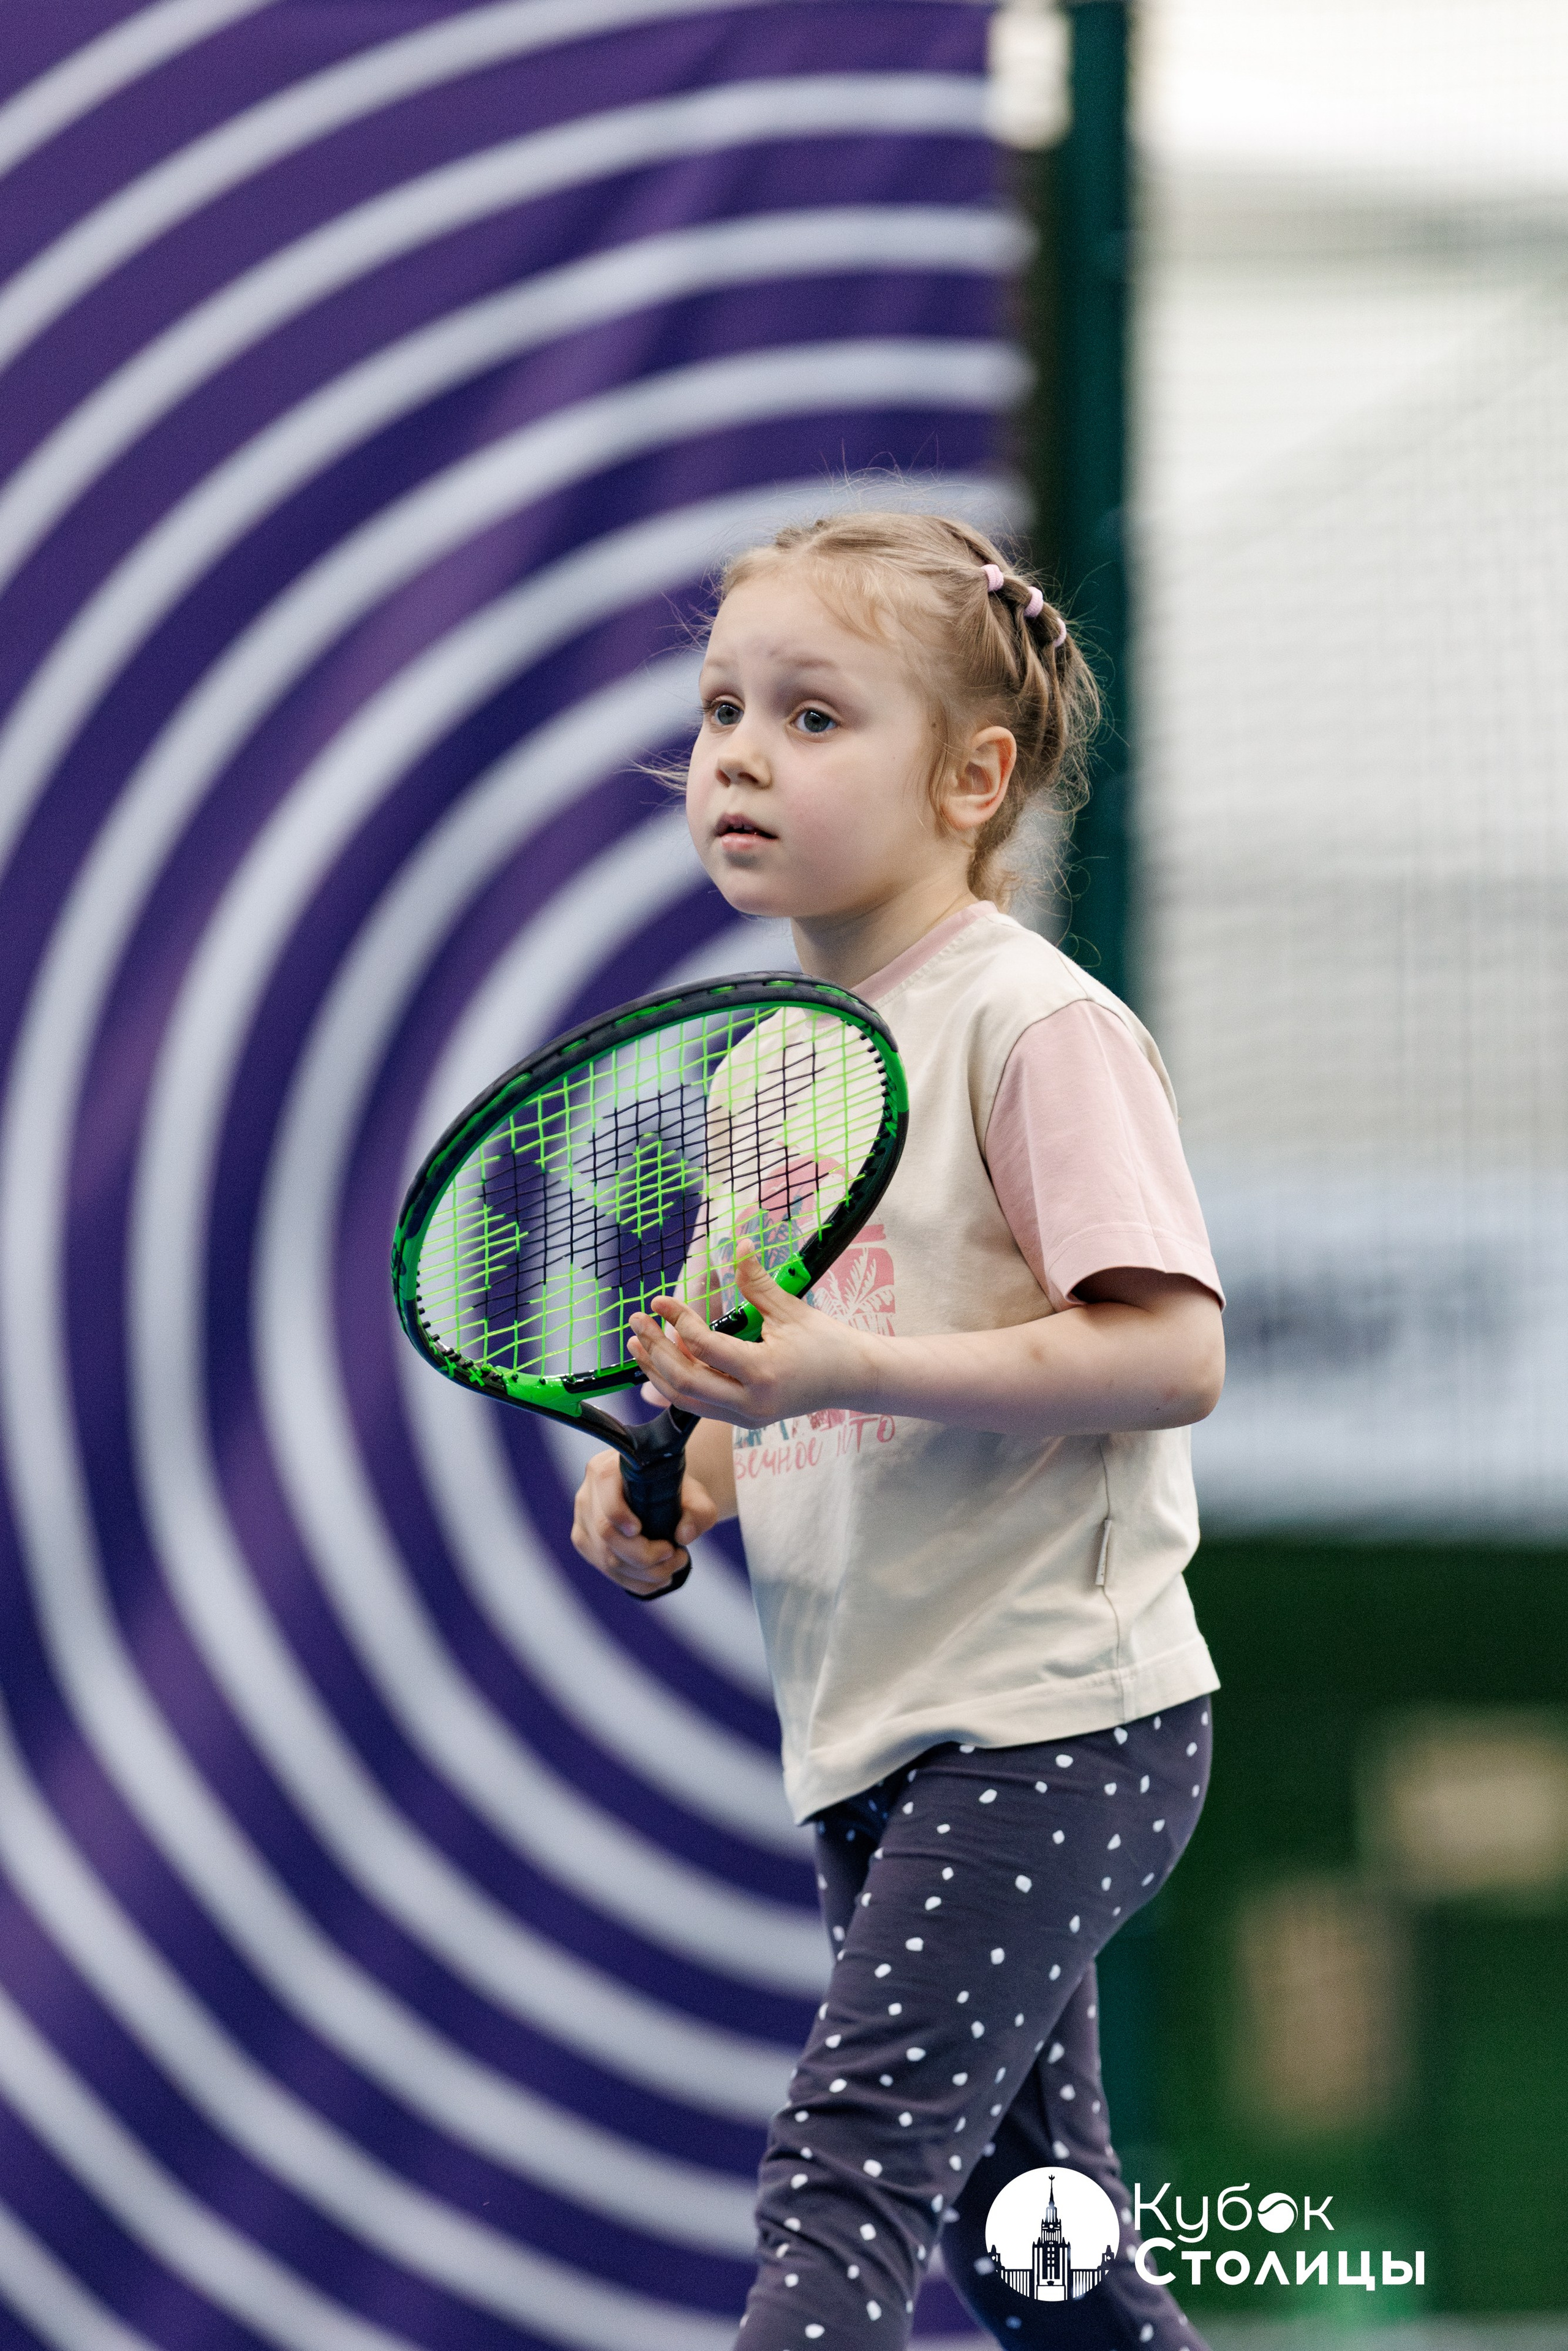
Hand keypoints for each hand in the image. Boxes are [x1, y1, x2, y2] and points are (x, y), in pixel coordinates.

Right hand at [570, 1448, 719, 1597]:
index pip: (604, 1488)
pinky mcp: (587, 1544)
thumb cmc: (675, 1492)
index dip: (619, 1513)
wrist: (661, 1497)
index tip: (641, 1530)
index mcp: (607, 1468)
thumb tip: (684, 1535)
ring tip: (673, 1566)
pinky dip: (636, 1582)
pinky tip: (658, 1578)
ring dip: (644, 1573)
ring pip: (606, 1559)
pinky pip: (607, 1572)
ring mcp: (583, 1521)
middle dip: (643, 1555)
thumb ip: (699, 1510)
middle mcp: (589, 1494)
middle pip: (606, 1533)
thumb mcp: (696, 1496)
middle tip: (675, 1554)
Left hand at [627, 1249, 870, 1429]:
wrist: (851, 1379)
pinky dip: (676, 1384)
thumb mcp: (790, 1309)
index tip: (659, 1301)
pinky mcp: (744, 1420)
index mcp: (764, 1371)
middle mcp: (751, 1402)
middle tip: (636, 1322)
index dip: (678, 1320)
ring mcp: (747, 1416)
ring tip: (638, 1344)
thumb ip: (757, 1282)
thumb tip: (738, 1244)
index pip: (705, 1347)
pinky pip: (699, 1406)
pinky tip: (661, 1362)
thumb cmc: (825, 1341)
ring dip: (657, 1371)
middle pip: (685, 1381)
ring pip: (686, 1400)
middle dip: (655, 1351)